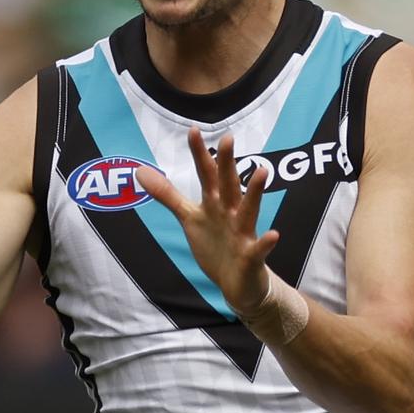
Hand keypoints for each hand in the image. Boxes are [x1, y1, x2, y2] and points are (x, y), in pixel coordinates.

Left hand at [136, 128, 278, 316]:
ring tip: (261, 172)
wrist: (237, 282)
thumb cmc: (216, 244)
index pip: (207, 174)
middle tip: (227, 138)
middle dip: (227, 163)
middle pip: (228, 184)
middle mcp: (231, 212)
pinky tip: (274, 234)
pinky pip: (260, 248)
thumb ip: (167, 194)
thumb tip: (139, 171)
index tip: (193, 130)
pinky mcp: (251, 256)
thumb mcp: (189, 217)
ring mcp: (243, 233)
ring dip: (255, 192)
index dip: (199, 154)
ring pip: (249, 210)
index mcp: (214, 203)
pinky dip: (266, 242)